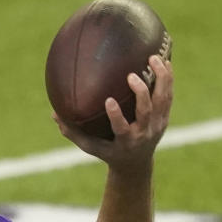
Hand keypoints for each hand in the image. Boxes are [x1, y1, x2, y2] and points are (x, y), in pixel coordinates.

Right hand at [54, 55, 173, 173]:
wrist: (136, 163)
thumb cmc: (107, 151)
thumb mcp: (90, 147)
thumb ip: (72, 131)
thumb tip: (53, 113)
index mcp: (125, 141)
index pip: (122, 128)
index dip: (117, 115)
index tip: (109, 100)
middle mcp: (143, 133)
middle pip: (146, 112)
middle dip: (141, 93)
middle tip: (132, 75)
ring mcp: (157, 125)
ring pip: (162, 100)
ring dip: (160, 79)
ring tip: (153, 58)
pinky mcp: (165, 117)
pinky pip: (168, 95)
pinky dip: (168, 78)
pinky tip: (165, 60)